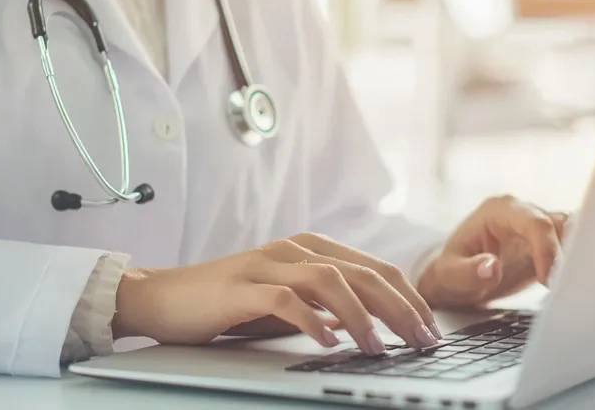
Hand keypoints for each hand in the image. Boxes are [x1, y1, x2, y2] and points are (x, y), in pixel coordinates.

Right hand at [112, 233, 441, 354]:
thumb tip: (373, 322)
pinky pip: (284, 300)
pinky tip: (329, 341)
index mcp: (310, 248)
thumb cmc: (229, 302)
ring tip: (379, 346)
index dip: (407, 297)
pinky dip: (312, 320)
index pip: (374, 267)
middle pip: (361, 273)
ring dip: (361, 316)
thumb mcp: (287, 300)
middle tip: (421, 341)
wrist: (165, 297)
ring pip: (330, 281)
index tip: (429, 328)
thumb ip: (325, 303)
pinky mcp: (240, 288)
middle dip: (398, 308)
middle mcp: (293, 250)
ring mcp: (266, 265)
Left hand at [417, 195, 567, 309]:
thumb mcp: (449, 276)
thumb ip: (468, 272)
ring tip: (578, 287)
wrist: (456, 279)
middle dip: (569, 254)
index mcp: (499, 210)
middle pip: (560, 224)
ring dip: (580, 257)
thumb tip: (491, 267)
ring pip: (574, 232)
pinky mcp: (549, 243)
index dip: (547, 249)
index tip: (548, 280)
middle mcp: (523, 212)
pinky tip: (578, 285)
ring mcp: (538, 226)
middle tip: (569, 286)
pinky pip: (575, 246)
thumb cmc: (450, 273)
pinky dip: (580, 263)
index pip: (535, 223)